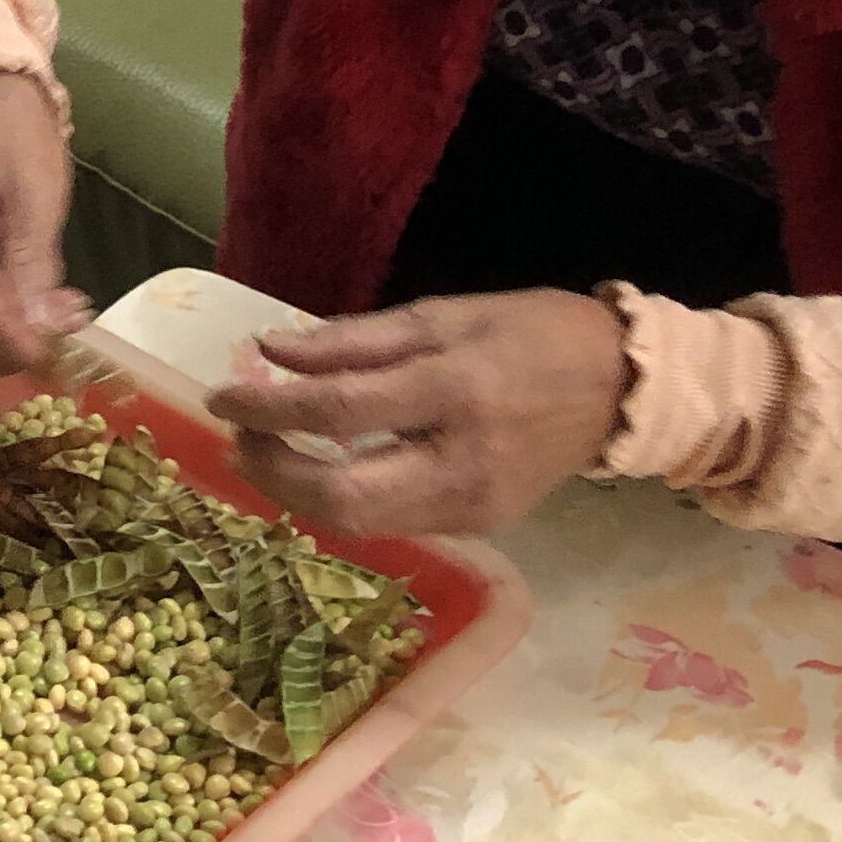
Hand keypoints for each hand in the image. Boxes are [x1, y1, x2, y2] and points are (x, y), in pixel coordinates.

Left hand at [207, 289, 628, 539]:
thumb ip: (354, 340)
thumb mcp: (442, 314)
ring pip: (361, 523)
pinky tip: (322, 467)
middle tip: (239, 435)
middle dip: (273, 472)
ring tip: (267, 451)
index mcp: (455, 391)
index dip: (268, 408)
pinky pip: (392, 524)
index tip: (220, 396)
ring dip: (299, 493)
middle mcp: (463, 462)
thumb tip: (271, 352)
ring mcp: (473, 506)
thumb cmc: (531, 334)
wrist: (622, 390)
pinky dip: (344, 499)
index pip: (339, 412)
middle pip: (342, 496)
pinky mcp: (479, 527)